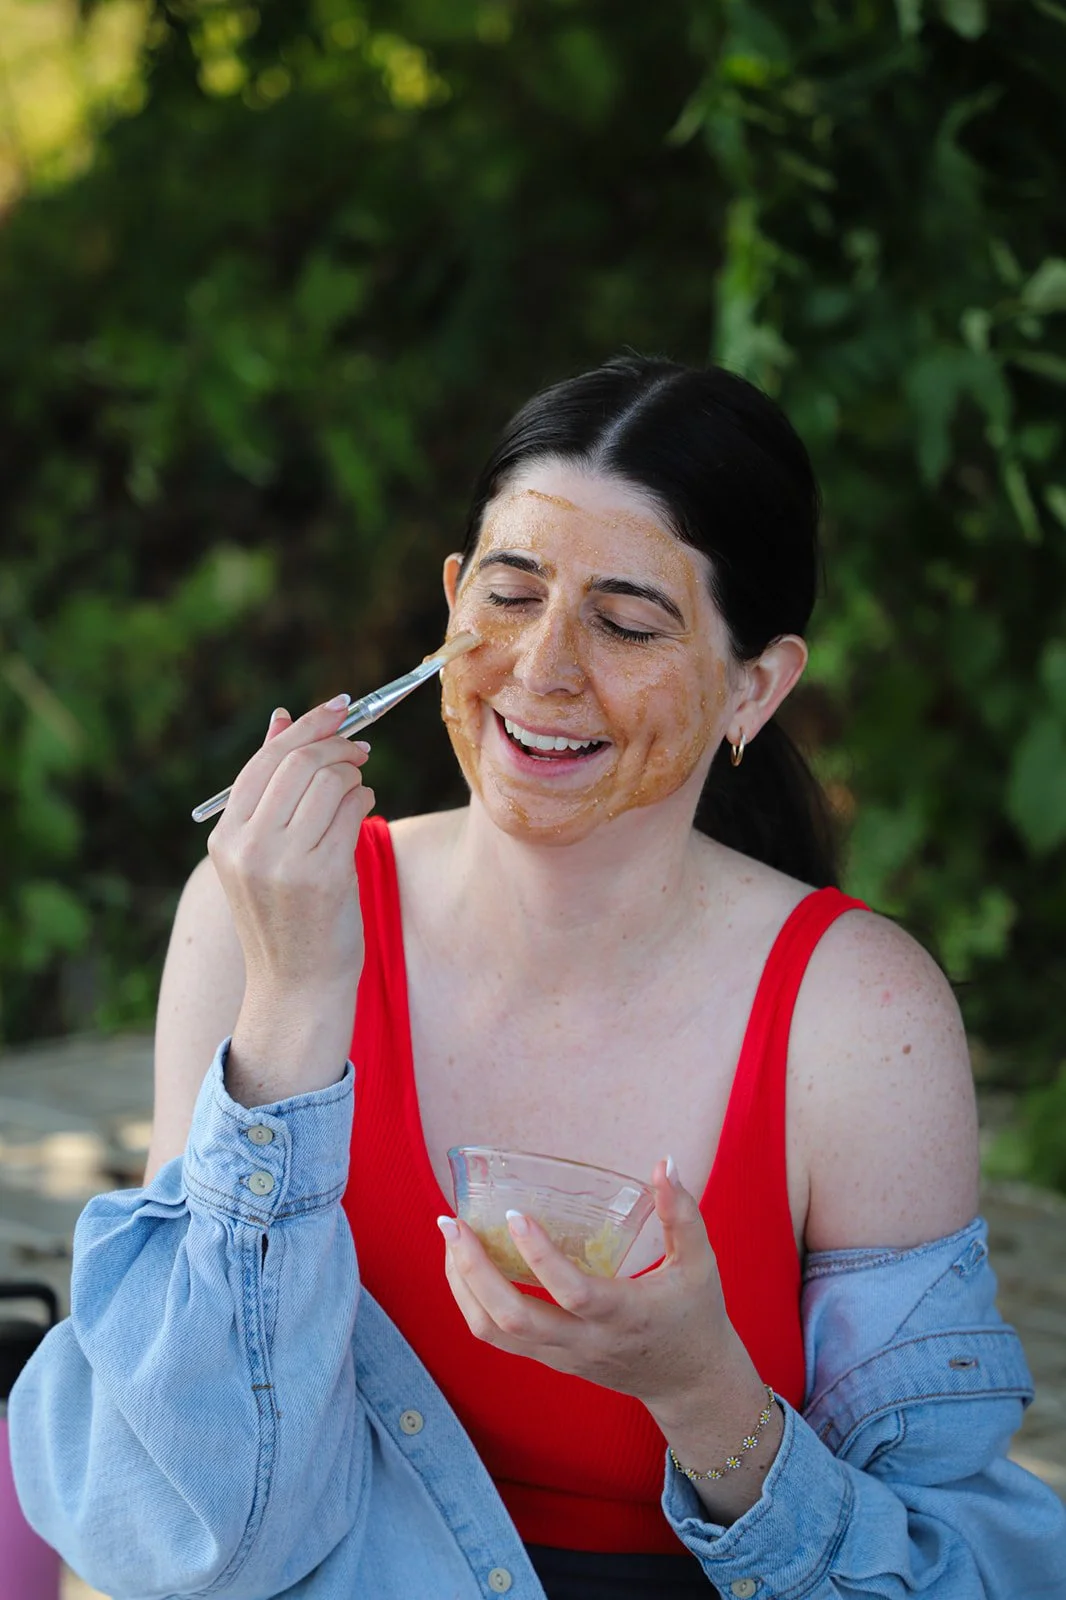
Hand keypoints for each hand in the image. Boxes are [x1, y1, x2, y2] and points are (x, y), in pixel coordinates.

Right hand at [207, 697, 374, 1004]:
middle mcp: (247, 847)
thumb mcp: (263, 850)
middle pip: (298, 763)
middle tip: (360, 747)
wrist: (296, 988)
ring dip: (353, 774)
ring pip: (328, 782)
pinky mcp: (322, 876)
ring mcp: (282, 862)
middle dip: (337, 745)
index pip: (265, 760)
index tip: (338, 706)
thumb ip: (271, 787)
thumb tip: (281, 717)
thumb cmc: (287, 916)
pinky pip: (350, 810)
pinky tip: (363, 807)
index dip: (305, 726)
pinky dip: (363, 798)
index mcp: (226, 837)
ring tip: (359, 787)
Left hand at [439, 1159, 743, 1415]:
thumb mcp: (699, 1263)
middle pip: (513, 1318)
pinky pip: (498, 1338)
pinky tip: (464, 1267)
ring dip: (462, 1285)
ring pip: (495, 1332)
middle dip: (473, 1270)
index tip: (514, 1214)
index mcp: (624, 1314)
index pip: (573, 1292)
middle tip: (451, 1223)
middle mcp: (585, 1340)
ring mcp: (562, 1356)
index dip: (539, 1256)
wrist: (689, 1382)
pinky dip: (471, 1303)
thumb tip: (664, 1162)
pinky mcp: (550, 1360)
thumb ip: (682, 1213)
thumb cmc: (695, 1315)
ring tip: (450, 1239)